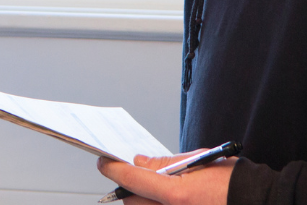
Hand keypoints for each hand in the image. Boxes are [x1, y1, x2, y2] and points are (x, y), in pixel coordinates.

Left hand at [97, 150, 237, 204]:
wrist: (258, 203)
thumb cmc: (232, 181)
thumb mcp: (198, 161)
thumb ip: (165, 164)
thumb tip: (140, 163)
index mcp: (177, 195)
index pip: (133, 180)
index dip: (114, 170)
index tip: (104, 162)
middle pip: (133, 202)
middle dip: (127, 188)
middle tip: (127, 174)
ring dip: (141, 200)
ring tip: (146, 186)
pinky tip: (161, 197)